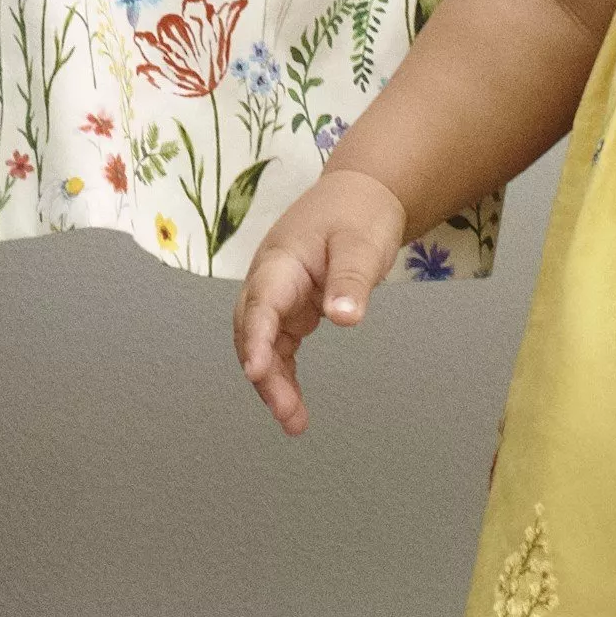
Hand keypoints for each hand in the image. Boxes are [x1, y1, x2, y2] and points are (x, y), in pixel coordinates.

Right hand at [228, 166, 412, 434]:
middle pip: (253, 331)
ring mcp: (278, 296)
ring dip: (272, 382)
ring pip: (262, 344)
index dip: (255, 338)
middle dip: (264, 374)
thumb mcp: (362, 244)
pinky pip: (278, 346)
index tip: (255, 370)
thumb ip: (351, 281)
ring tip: (293, 422)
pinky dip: (283, 373)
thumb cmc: (358, 213)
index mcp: (280, 261)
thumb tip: (344, 317)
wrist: (358, 194)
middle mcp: (271, 280)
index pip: (261, 304)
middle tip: (288, 413)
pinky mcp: (291, 308)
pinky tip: (293, 403)